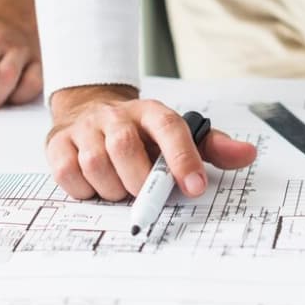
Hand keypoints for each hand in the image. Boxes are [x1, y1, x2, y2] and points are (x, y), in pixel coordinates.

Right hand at [47, 85, 257, 200]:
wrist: (91, 112)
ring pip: (95, 164)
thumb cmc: (140, 135)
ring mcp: (84, 128)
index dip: (183, 158)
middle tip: (143, 193)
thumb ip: (212, 148)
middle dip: (139, 182)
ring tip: (120, 189)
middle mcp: (115, 115)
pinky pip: (67, 173)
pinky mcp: (57, 143)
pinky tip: (94, 185)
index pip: (169, 127)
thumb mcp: (178, 136)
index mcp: (149, 112)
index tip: (194, 188)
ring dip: (111, 189)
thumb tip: (247, 155)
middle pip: (125, 148)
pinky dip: (83, 190)